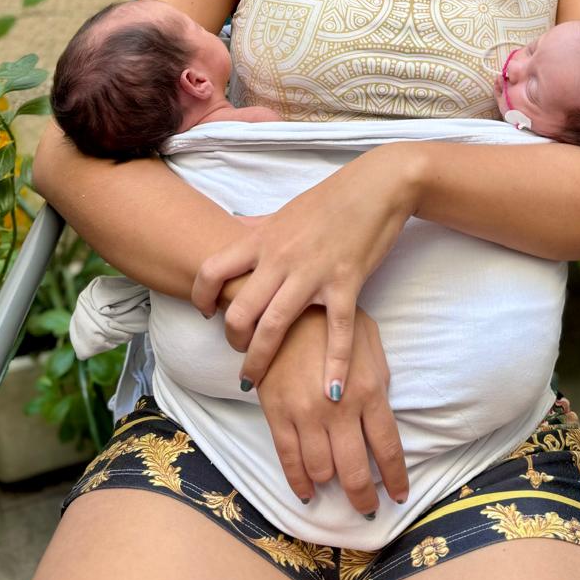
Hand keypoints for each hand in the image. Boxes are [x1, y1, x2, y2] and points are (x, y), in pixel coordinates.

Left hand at [191, 141, 420, 397]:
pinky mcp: (345, 284)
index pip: (212, 271)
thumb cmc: (332, 198)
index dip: (201, 297)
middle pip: (239, 310)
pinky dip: (334, 365)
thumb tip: (234, 226)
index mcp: (263, 239)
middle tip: (239, 354)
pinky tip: (330, 392)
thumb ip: (258, 226)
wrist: (377, 186)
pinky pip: (336, 332)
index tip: (207, 313)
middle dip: (233, 341)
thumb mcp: (286, 210)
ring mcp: (312, 274)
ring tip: (255, 381)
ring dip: (259, 360)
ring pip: (274, 326)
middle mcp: (280, 259)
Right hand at [256, 305, 407, 516]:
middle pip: (355, 471)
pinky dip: (299, 482)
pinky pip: (289, 460)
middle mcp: (338, 409)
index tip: (399, 496)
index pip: (387, 448)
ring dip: (332, 485)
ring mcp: (305, 415)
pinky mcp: (277, 414)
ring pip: (322, 470)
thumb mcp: (368, 339)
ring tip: (338, 488)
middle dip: (364, 497)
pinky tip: (308, 490)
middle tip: (368, 509)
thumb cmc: (332, 321)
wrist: (283, 308)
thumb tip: (384, 409)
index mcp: (368, 390)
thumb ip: (379, 376)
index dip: (395, 478)